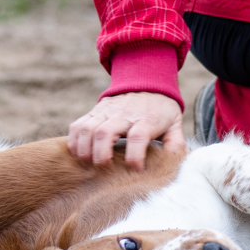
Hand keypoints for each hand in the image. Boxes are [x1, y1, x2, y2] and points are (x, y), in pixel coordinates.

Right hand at [68, 92, 185, 171]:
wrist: (146, 80)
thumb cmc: (161, 109)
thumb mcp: (174, 123)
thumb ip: (175, 143)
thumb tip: (172, 162)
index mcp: (146, 119)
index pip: (137, 136)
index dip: (134, 156)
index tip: (136, 169)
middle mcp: (124, 114)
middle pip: (105, 133)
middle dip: (100, 155)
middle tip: (104, 168)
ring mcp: (106, 111)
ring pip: (87, 129)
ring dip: (84, 149)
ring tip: (88, 164)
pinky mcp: (94, 111)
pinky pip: (77, 125)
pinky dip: (74, 140)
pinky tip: (78, 154)